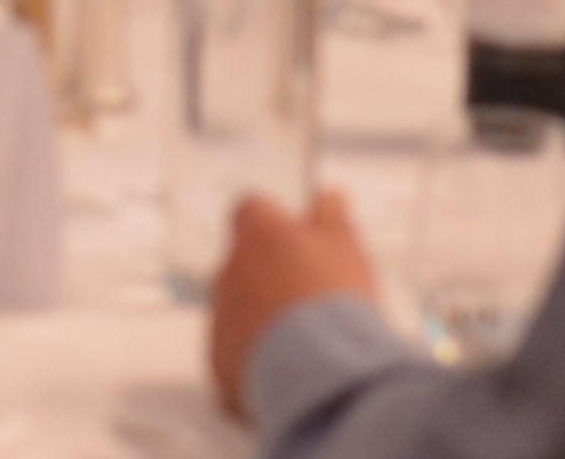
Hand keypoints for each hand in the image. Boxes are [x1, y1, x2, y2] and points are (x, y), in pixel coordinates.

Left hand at [208, 189, 384, 413]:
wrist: (318, 370)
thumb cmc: (331, 300)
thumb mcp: (344, 244)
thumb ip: (331, 215)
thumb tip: (329, 194)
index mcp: (257, 234)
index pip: (251, 210)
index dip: (274, 223)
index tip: (295, 237)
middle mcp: (228, 270)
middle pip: (242, 262)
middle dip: (269, 274)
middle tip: (308, 294)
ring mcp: (220, 317)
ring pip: (236, 307)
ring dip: (261, 316)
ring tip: (305, 337)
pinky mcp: (220, 360)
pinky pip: (234, 350)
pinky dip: (254, 354)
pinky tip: (288, 364)